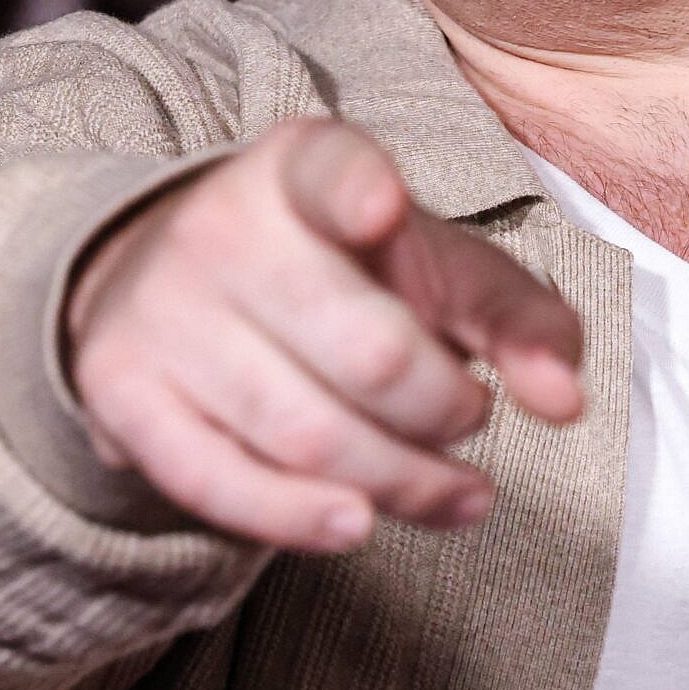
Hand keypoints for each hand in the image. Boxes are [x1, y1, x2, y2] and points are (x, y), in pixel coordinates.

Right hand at [62, 118, 584, 553]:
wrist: (170, 281)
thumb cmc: (334, 270)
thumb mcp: (432, 265)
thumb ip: (519, 318)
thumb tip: (565, 400)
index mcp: (304, 166)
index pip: (331, 172)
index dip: (357, 192)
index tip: (384, 207)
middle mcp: (220, 226)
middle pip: (365, 350)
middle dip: (444, 407)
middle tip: (468, 415)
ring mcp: (162, 312)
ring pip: (305, 432)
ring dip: (401, 480)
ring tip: (454, 489)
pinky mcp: (123, 394)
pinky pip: (220, 483)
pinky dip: (300, 519)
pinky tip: (360, 523)